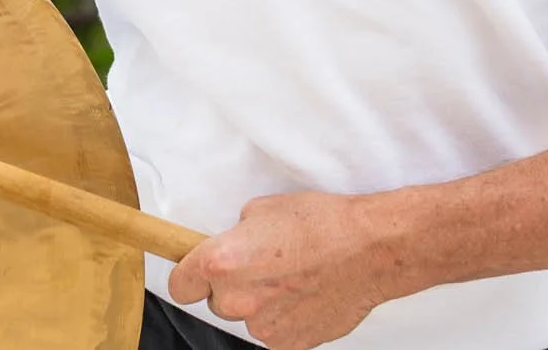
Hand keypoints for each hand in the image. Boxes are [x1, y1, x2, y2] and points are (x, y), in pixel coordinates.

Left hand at [166, 191, 395, 349]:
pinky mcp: (288, 343)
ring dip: (260, 303)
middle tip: (262, 265)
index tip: (196, 273)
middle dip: (232, 286)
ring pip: (248, 317)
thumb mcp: (262, 210)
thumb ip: (235, 236)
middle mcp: (236, 299)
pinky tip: (304, 295)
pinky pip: (274, 331)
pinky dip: (284, 317)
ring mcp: (263, 326)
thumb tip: (231, 248)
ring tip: (291, 278)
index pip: (180, 285)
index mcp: (222, 262)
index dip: (189, 276)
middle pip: (216, 302)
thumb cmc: (321, 224)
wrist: (368, 250)